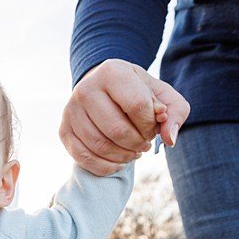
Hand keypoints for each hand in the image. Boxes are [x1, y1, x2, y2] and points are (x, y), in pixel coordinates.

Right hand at [60, 59, 189, 177]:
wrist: (107, 90)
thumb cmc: (141, 94)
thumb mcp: (165, 97)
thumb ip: (175, 115)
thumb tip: (169, 139)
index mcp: (112, 72)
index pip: (138, 106)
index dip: (151, 125)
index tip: (153, 126)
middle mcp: (86, 88)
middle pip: (118, 130)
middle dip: (138, 143)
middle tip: (144, 143)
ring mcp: (71, 110)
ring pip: (101, 146)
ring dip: (124, 157)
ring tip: (134, 151)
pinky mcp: (64, 130)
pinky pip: (84, 158)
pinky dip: (106, 166)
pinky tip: (119, 162)